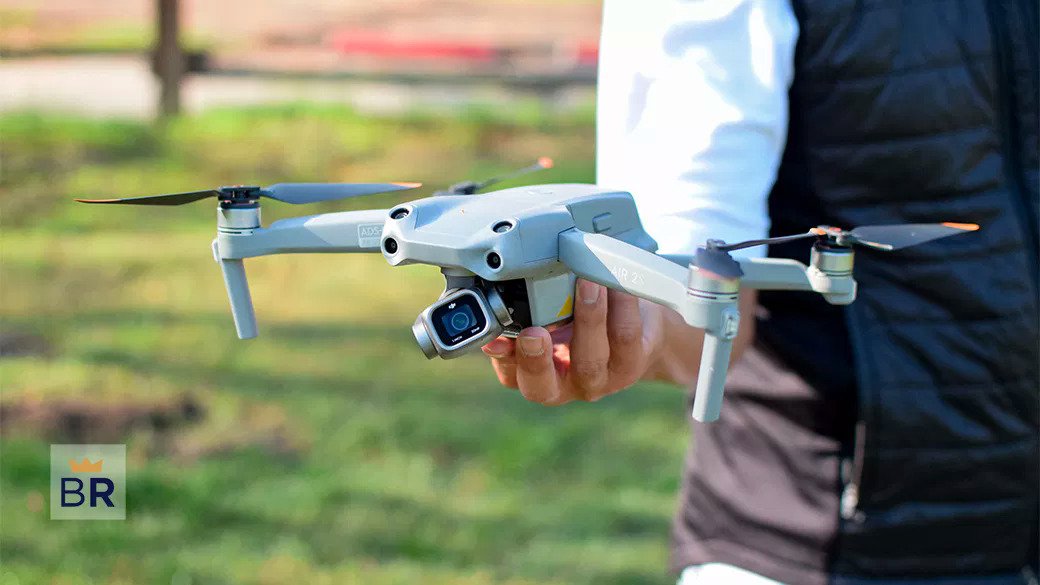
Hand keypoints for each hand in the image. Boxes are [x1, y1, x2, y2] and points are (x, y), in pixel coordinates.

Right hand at [481, 279, 666, 404]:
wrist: (639, 332)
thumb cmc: (581, 318)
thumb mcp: (550, 316)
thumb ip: (527, 312)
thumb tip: (506, 286)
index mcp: (534, 374)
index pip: (509, 375)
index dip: (501, 359)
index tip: (495, 340)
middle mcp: (563, 385)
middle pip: (543, 386)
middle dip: (535, 359)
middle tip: (533, 332)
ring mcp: (598, 380)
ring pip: (589, 358)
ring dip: (586, 318)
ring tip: (587, 284)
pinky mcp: (629, 365)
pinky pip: (624, 335)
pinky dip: (619, 304)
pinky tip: (615, 282)